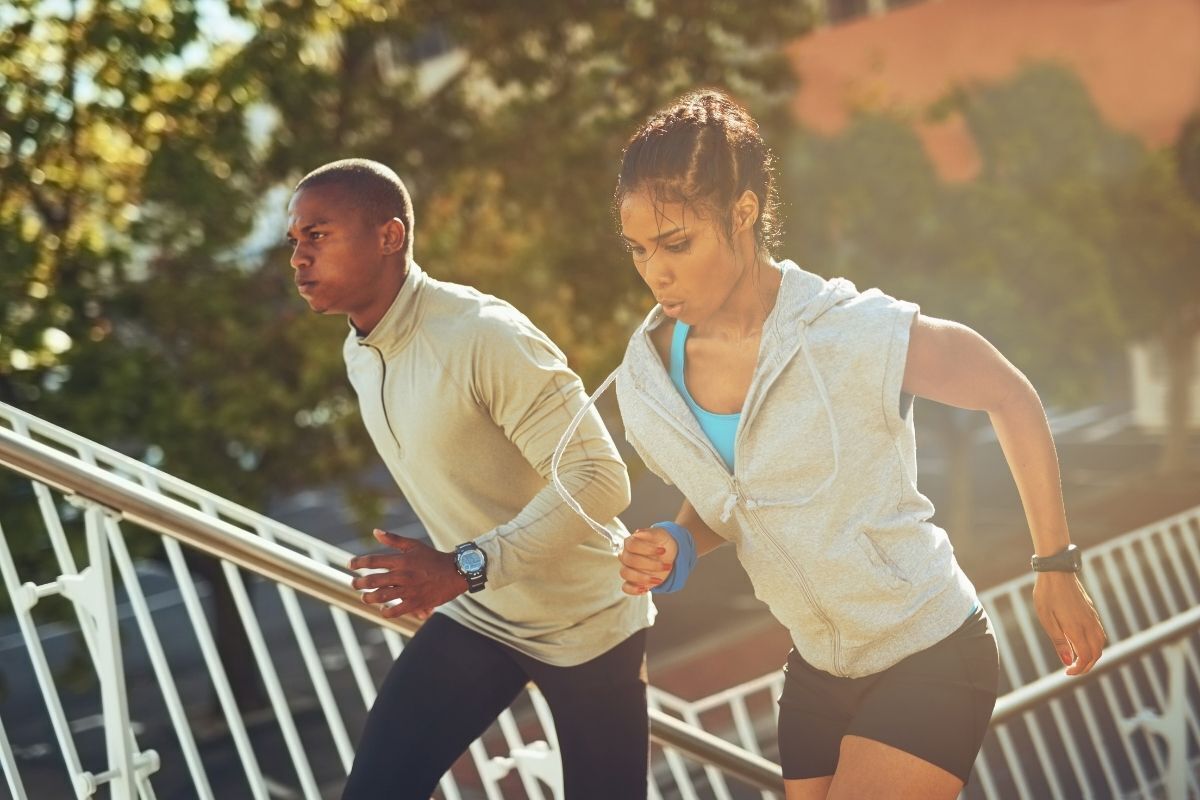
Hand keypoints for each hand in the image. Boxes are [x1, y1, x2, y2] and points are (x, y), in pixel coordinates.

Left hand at [347, 529, 466, 618]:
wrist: (456, 572)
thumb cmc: (433, 558)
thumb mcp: (414, 545)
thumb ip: (393, 539)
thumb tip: (375, 531)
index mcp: (401, 560)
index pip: (373, 560)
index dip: (358, 562)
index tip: (350, 564)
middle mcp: (403, 575)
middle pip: (373, 580)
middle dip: (358, 583)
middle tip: (354, 584)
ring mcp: (409, 590)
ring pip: (381, 596)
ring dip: (369, 598)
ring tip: (365, 597)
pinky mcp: (416, 603)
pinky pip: (396, 611)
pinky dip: (386, 611)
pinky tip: (383, 609)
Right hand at [618, 527, 677, 594]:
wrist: (669, 553)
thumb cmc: (663, 542)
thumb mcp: (661, 535)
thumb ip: (650, 533)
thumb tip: (638, 532)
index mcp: (630, 542)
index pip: (631, 544)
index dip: (647, 548)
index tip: (663, 551)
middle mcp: (626, 555)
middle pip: (630, 560)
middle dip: (650, 564)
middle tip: (666, 566)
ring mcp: (628, 568)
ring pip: (625, 573)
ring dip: (643, 578)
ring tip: (658, 580)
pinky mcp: (632, 581)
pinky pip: (625, 587)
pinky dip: (634, 590)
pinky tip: (646, 589)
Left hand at [1032, 571, 1105, 674]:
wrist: (1056, 570)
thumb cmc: (1046, 594)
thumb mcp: (1046, 619)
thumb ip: (1058, 641)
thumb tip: (1068, 661)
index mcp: (1077, 628)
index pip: (1085, 656)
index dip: (1079, 668)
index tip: (1067, 672)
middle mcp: (1089, 624)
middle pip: (1097, 653)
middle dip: (1087, 665)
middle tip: (1073, 670)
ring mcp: (1092, 617)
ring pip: (1101, 643)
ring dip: (1093, 655)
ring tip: (1078, 659)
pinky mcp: (1091, 610)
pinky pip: (1099, 632)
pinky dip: (1095, 643)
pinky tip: (1083, 643)